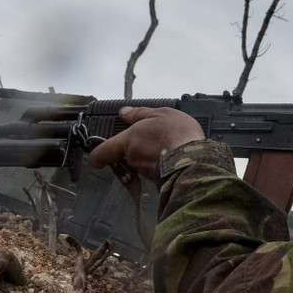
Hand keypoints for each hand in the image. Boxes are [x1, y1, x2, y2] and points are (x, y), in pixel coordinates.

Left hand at [87, 107, 205, 177]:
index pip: (103, 152)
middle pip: (129, 155)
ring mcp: (145, 170)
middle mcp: (134, 158)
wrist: (196, 158)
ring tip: (170, 146)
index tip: (95, 158)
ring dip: (153, 156)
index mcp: (129, 140)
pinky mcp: (157, 180)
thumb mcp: (160, 113)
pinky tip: (175, 156)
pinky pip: (156, 170)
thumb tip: (125, 112)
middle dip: (139, 149)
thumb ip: (140, 114)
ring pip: (144, 163)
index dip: (97, 156)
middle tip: (155, 140)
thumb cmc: (178, 135)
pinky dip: (163, 164)